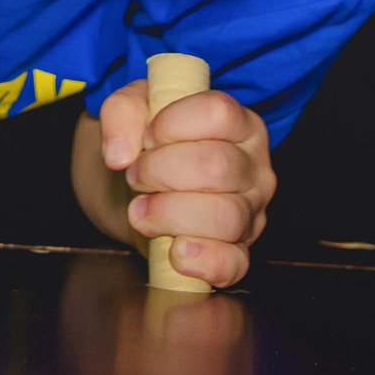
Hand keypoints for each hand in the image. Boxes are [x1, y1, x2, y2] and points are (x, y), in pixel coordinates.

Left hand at [97, 78, 274, 287]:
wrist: (148, 190)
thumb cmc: (154, 145)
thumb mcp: (136, 110)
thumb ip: (121, 112)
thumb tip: (119, 155)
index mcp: (241, 125)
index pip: (218, 113)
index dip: (171, 124)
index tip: (147, 137)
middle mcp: (255, 168)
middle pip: (217, 166)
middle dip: (160, 171)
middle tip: (136, 176)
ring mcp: (251, 214)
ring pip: (224, 217)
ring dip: (168, 214)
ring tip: (142, 210)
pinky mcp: (240, 253)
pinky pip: (233, 264)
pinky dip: (200, 261)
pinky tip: (174, 250)